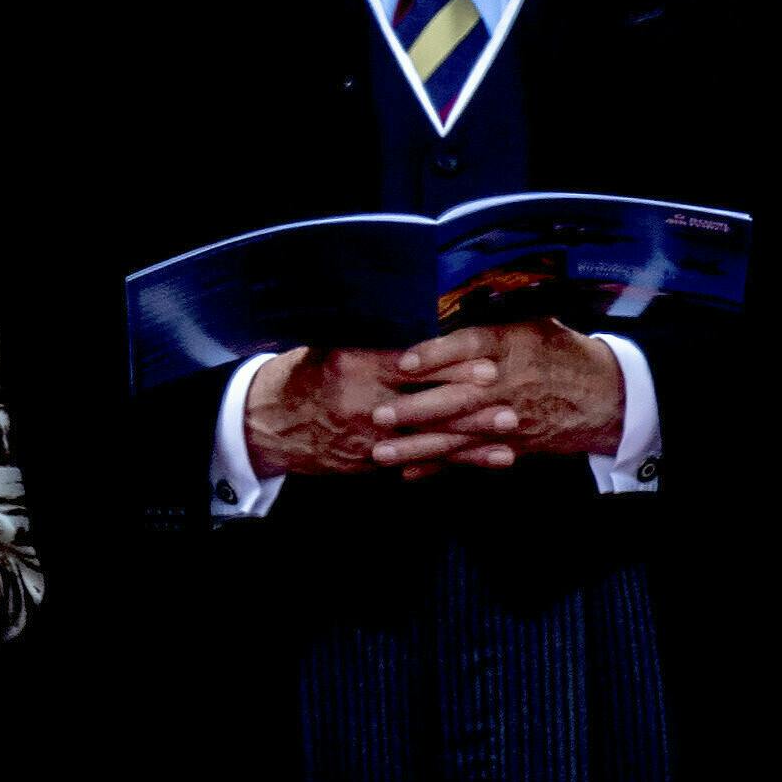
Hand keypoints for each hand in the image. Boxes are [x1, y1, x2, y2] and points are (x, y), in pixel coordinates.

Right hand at [245, 343, 505, 480]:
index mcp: (352, 368)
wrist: (270, 424)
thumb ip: (372, 340)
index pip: (409, 367)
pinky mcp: (371, 461)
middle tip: (509, 399)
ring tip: (510, 429)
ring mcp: (367, 437)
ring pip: (428, 438)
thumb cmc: (306, 375)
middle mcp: (361, 405)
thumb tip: (416, 320)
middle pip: (425, 406)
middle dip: (470, 406)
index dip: (449, 366)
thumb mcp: (331, 347)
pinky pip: (421, 460)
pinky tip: (491, 457)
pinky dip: (458, 460)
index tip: (484, 360)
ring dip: (472, 436)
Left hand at [385, 319, 624, 479]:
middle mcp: (507, 384)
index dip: (435, 355)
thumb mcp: (532, 325)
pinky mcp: (512, 444)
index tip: (403, 362)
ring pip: (458, 435)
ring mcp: (509, 419)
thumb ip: (489, 326)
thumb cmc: (561, 352)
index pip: (469, 348)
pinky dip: (441, 467)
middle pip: (457, 397)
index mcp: (511, 346)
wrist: (608, 396)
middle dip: (415, 409)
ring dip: (418, 446)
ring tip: (381, 453)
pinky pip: (472, 457)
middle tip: (377, 415)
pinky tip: (410, 473)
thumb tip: (441, 317)